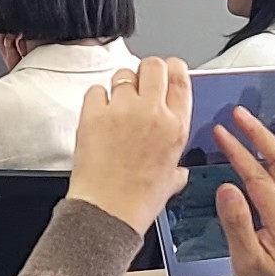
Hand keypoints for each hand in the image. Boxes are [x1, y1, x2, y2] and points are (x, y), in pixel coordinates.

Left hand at [67, 57, 193, 232]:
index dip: (174, 68)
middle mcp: (152, 112)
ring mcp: (122, 110)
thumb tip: (178, 169)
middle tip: (141, 83)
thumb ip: (177, 166)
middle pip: (153, 65)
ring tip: (118, 104)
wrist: (108, 210)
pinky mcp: (94, 113)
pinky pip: (96, 90)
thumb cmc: (138, 199)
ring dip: (122, 85)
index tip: (169, 69)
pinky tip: (99, 114)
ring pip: (124, 74)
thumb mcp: (171, 179)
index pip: (180, 77)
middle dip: (148, 70)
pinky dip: (97, 98)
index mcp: (176, 125)